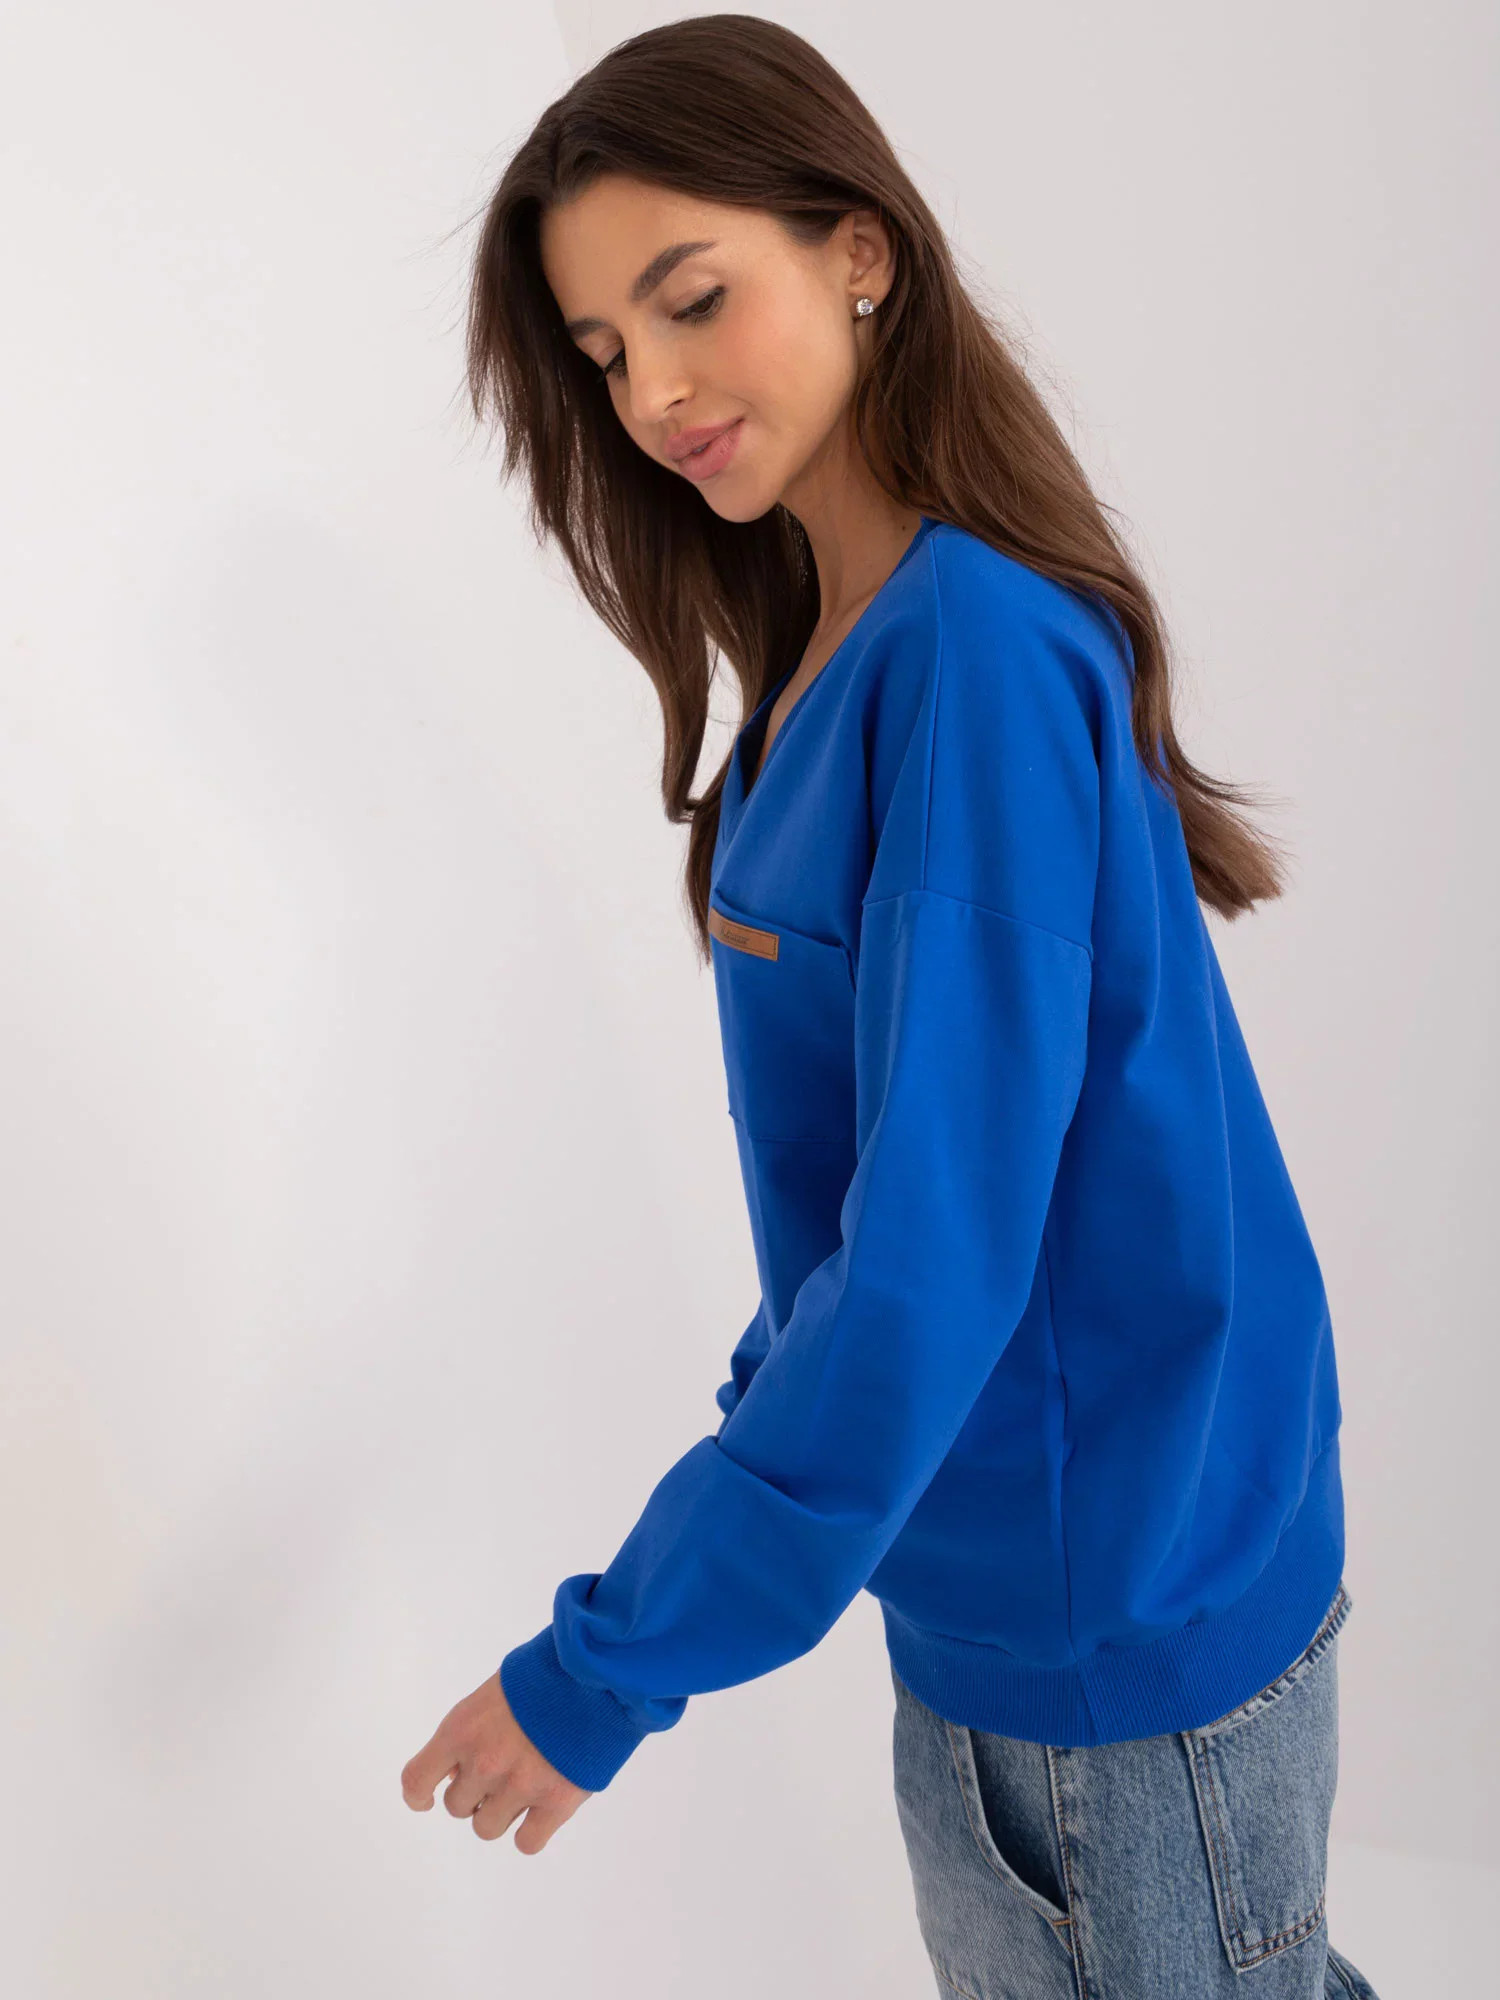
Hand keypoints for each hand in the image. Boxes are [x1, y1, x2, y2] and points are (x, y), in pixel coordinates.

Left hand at [401, 1669, 592, 1853]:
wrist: (598, 1669)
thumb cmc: (545, 1671)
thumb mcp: (493, 1691)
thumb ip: (470, 1730)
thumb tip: (455, 1768)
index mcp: (462, 1729)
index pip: (416, 1780)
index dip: (418, 1796)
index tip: (427, 1799)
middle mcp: (484, 1763)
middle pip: (458, 1806)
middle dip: (475, 1791)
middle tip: (501, 1768)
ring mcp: (519, 1786)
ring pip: (487, 1828)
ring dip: (501, 1811)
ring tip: (526, 1784)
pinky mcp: (556, 1803)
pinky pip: (527, 1843)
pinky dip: (531, 1831)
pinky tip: (543, 1809)